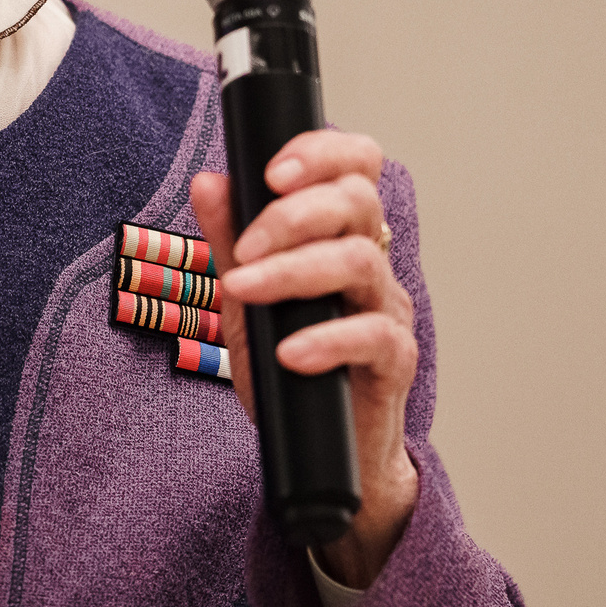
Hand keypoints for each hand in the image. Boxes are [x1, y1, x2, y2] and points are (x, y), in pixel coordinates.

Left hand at [190, 131, 419, 589]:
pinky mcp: (395, 360)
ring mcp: (387, 309)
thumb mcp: (245, 301)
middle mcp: (371, 262)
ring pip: (361, 261)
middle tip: (244, 248)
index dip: (322, 152)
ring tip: (244, 292)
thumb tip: (210, 181)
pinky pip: (374, 336)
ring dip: (294, 271)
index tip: (271, 171)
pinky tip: (289, 352)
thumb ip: (230, 242)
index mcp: (340, 234)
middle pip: (357, 202)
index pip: (355, 167)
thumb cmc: (288, 368)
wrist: (319, 453)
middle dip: (293, 213)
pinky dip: (327, 339)